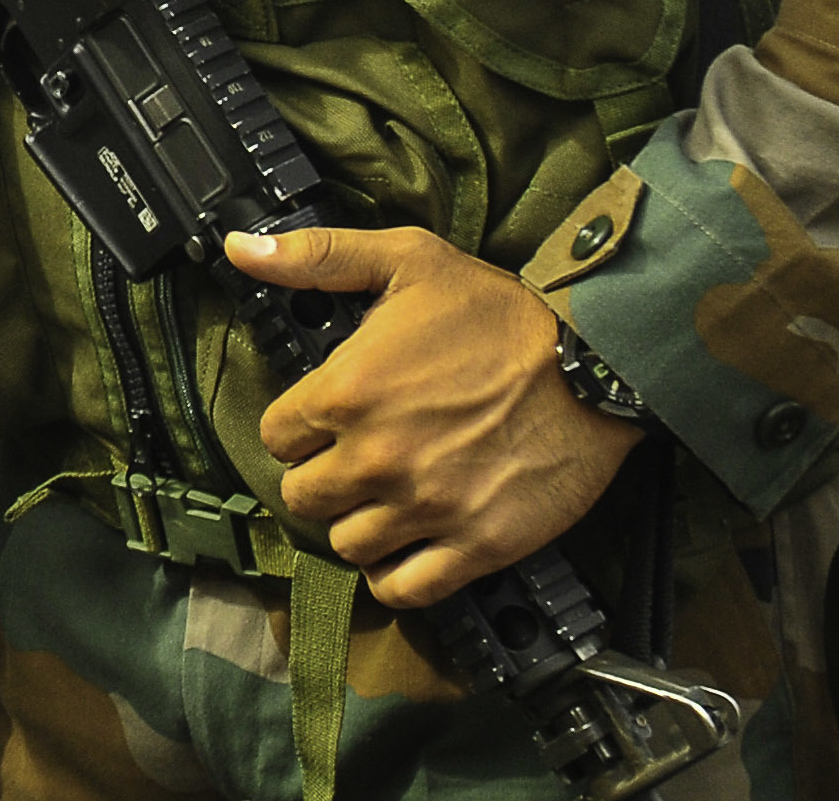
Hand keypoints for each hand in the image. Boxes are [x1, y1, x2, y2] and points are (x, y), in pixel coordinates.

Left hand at [235, 224, 643, 609]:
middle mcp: (378, 457)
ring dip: (357, 525)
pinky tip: (405, 548)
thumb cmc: (500, 312)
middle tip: (350, 462)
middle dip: (320, 478)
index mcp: (347, 391)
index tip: (322, 423)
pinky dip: (396, 577)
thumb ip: (316, 256)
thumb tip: (241, 249)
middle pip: (303, 498)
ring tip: (380, 500)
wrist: (596, 365)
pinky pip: (406, 589)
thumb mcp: (406, 259)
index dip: (296, 429)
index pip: (276, 436)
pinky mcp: (477, 545)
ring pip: (349, 546)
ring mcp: (427, 508)